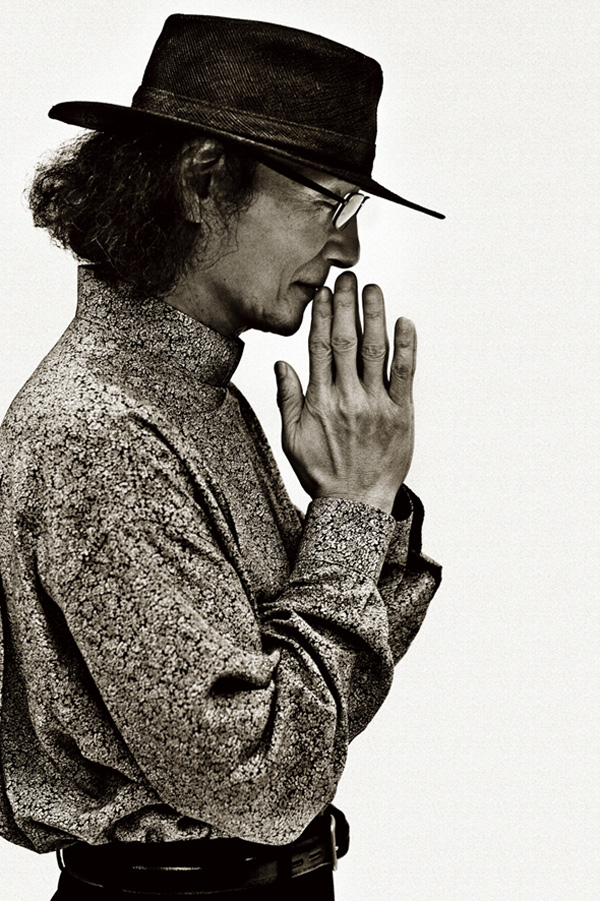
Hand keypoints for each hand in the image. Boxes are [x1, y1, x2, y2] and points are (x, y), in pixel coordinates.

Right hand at [275, 271, 415, 513]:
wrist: (355, 503)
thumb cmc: (322, 472)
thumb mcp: (291, 438)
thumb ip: (287, 399)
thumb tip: (282, 364)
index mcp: (320, 400)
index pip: (319, 347)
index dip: (322, 315)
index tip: (324, 292)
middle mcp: (347, 397)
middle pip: (347, 340)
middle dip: (347, 305)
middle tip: (349, 277)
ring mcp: (376, 404)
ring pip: (376, 350)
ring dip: (375, 316)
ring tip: (373, 290)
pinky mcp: (401, 414)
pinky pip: (405, 374)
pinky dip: (406, 346)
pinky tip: (405, 322)